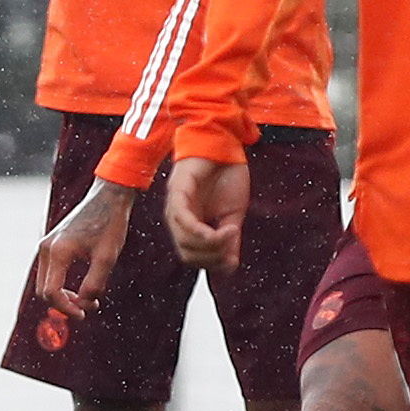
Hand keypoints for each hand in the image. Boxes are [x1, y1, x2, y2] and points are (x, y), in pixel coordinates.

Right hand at [30, 179, 135, 315]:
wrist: (107, 196)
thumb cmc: (110, 224)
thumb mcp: (107, 257)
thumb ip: (94, 284)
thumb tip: (84, 303)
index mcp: (58, 252)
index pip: (51, 292)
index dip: (66, 309)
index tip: (84, 314)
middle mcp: (46, 248)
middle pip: (44, 290)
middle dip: (63, 304)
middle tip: (88, 307)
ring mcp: (47, 244)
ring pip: (45, 282)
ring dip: (62, 295)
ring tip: (87, 298)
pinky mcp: (52, 243)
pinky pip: (50, 272)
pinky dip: (61, 284)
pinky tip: (81, 285)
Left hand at [164, 158, 250, 272]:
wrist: (225, 144)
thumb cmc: (226, 175)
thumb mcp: (233, 214)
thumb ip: (229, 239)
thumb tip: (230, 266)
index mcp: (189, 224)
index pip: (192, 257)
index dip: (212, 263)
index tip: (232, 256)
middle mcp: (178, 217)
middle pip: (186, 254)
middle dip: (212, 257)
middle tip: (232, 244)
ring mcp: (176, 204)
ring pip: (184, 240)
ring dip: (210, 245)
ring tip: (231, 233)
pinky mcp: (178, 190)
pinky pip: (182, 218)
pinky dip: (200, 231)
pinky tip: (221, 230)